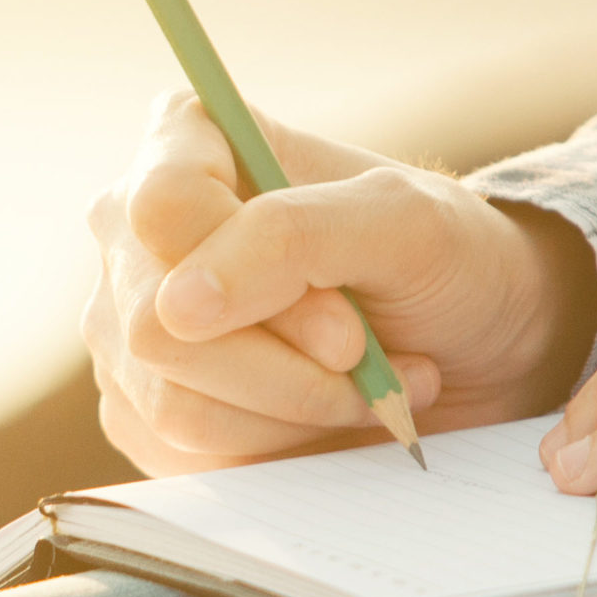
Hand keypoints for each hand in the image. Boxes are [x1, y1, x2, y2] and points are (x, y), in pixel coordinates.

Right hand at [85, 90, 596, 476]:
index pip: (164, 210)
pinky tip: (324, 417)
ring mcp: (128, 323)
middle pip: (157, 324)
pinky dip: (273, 448)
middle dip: (285, 364)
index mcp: (187, 142)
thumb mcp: (405, 223)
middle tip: (366, 354)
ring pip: (171, 402)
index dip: (256, 277)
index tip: (347, 322)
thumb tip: (178, 308)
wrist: (468, 347)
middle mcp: (135, 231)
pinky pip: (179, 454)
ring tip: (365, 386)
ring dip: (293, 410)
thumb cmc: (446, 261)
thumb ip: (292, 238)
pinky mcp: (143, 407)